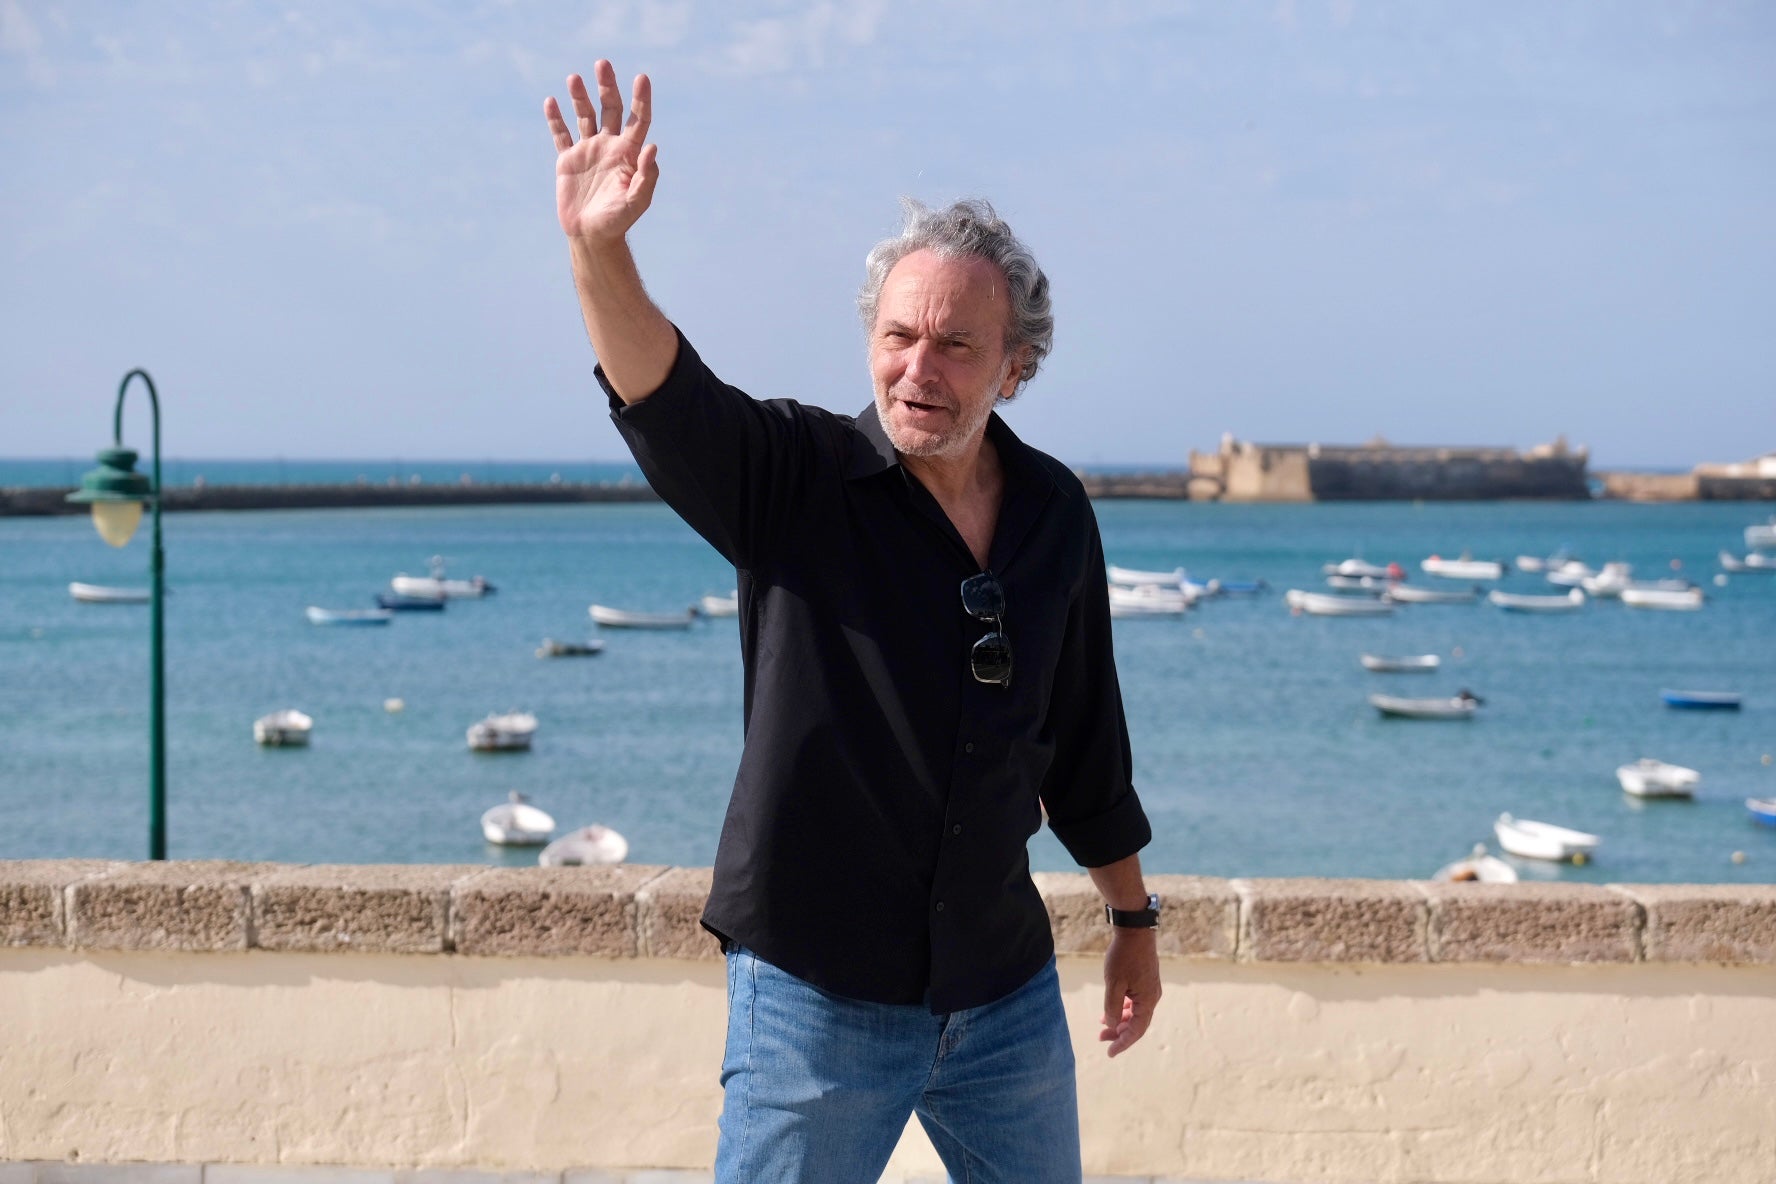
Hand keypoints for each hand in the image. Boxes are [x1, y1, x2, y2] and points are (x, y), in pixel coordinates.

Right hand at [545, 61, 658, 242]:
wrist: (591, 236)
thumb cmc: (618, 222)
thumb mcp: (636, 202)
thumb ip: (646, 176)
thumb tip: (652, 147)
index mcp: (628, 153)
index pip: (637, 119)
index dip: (640, 99)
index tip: (641, 78)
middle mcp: (609, 146)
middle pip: (610, 108)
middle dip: (607, 86)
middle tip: (603, 64)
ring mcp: (588, 151)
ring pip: (585, 116)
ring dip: (580, 96)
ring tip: (574, 78)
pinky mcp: (567, 160)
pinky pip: (561, 134)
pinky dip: (555, 118)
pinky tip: (551, 102)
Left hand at [1099, 928, 1160, 1057]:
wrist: (1135, 931)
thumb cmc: (1124, 956)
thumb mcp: (1114, 983)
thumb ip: (1112, 1007)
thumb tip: (1111, 1024)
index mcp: (1147, 1001)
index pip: (1136, 1031)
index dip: (1123, 1043)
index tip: (1109, 1053)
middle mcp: (1152, 997)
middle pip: (1136, 1023)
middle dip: (1119, 1033)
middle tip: (1101, 1038)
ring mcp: (1149, 988)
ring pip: (1135, 1013)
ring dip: (1120, 1020)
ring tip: (1102, 1024)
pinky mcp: (1145, 980)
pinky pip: (1135, 1002)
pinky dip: (1123, 1008)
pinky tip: (1111, 1008)